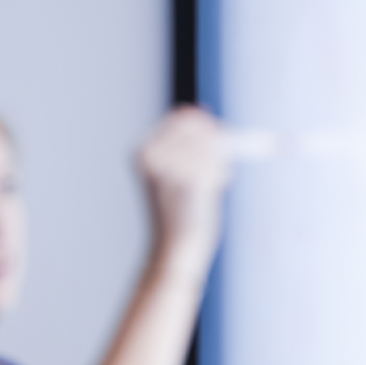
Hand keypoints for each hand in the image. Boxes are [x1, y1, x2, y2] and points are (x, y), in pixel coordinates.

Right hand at [137, 106, 229, 279]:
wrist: (175, 252)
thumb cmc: (179, 214)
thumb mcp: (177, 172)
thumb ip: (188, 143)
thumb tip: (201, 112)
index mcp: (143, 152)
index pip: (183, 117)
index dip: (206, 128)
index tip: (215, 145)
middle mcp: (152, 157)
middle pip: (200, 127)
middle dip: (215, 144)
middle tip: (213, 169)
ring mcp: (170, 169)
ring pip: (212, 145)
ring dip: (218, 162)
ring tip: (208, 186)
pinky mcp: (190, 181)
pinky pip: (218, 162)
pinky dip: (221, 174)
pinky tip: (211, 192)